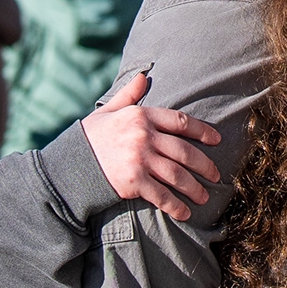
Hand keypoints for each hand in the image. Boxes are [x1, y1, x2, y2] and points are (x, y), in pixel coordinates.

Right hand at [81, 70, 223, 217]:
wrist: (70, 165)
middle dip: (204, 165)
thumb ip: (129, 94)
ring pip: (177, 175)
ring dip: (194, 188)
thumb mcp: (109, 111)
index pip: (180, 121)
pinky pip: (162, 195)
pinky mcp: (133, 182)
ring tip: (204, 197)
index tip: (216, 140)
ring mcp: (139, 160)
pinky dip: (176, 205)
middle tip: (216, 175)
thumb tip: (144, 75)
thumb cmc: (92, 137)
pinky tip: (185, 213)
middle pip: (184, 152)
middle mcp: (143, 136)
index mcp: (141, 116)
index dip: (202, 131)